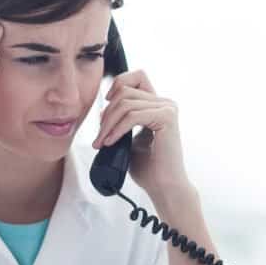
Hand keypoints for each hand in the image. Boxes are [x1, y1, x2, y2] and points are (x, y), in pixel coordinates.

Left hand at [92, 70, 189, 198]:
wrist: (164, 187)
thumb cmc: (148, 168)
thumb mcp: (129, 139)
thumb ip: (121, 121)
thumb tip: (101, 111)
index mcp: (158, 105)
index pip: (137, 77)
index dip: (117, 84)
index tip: (105, 108)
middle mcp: (165, 103)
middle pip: (125, 92)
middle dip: (106, 115)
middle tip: (98, 138)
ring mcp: (167, 109)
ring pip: (126, 103)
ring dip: (108, 124)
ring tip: (101, 143)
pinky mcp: (167, 118)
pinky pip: (133, 116)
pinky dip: (117, 129)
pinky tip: (110, 142)